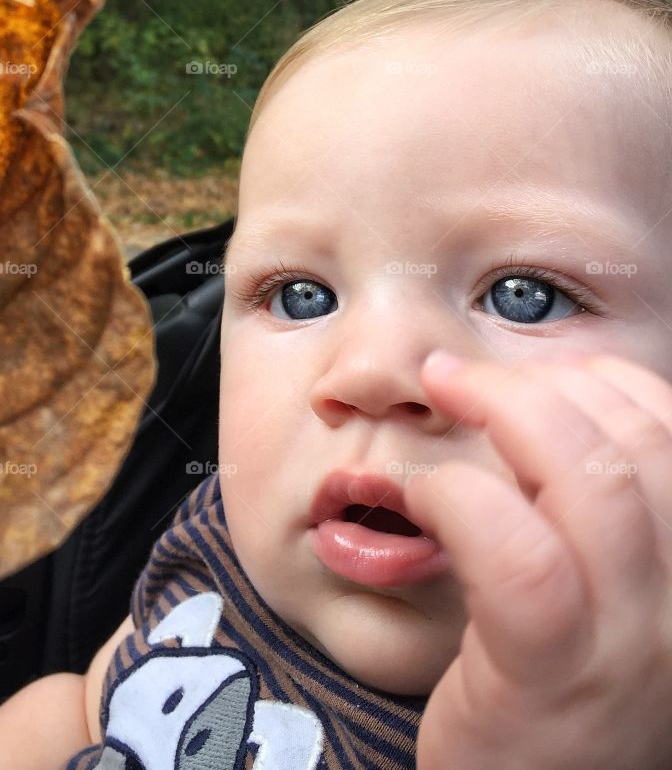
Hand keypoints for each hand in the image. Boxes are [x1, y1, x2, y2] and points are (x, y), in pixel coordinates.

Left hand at [405, 351, 671, 769]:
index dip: (602, 381)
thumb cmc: (550, 683)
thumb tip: (541, 408)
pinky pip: (521, 560)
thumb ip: (590, 511)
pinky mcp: (550, 681)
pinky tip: (424, 492)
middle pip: (635, 445)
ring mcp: (626, 649)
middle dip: (536, 383)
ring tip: (442, 394)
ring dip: (503, 412)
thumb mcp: (600, 593)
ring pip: (592, 484)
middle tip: (458, 375)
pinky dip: (463, 497)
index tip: (531, 376)